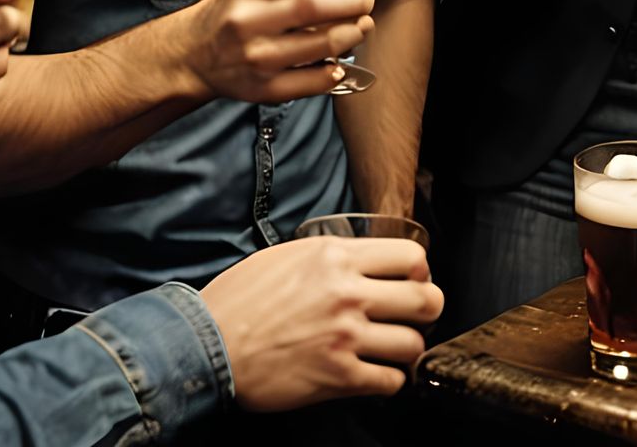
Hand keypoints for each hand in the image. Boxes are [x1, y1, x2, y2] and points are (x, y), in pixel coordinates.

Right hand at [176, 0, 374, 104]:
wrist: (190, 56)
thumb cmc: (232, 11)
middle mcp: (246, 20)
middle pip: (311, 6)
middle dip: (352, 1)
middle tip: (367, 0)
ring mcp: (255, 57)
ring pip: (320, 44)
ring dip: (352, 33)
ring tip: (362, 25)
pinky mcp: (263, 89)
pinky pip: (311, 81)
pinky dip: (334, 71)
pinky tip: (341, 61)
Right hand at [201, 236, 443, 409]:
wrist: (208, 343)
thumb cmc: (243, 297)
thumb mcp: (291, 254)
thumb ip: (334, 255)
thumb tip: (365, 260)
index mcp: (338, 257)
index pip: (412, 257)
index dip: (420, 272)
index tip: (413, 282)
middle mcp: (348, 293)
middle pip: (426, 299)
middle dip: (428, 309)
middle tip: (416, 316)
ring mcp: (344, 336)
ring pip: (413, 343)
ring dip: (408, 348)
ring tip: (396, 348)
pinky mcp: (336, 376)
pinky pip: (389, 381)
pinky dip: (390, 380)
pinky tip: (378, 374)